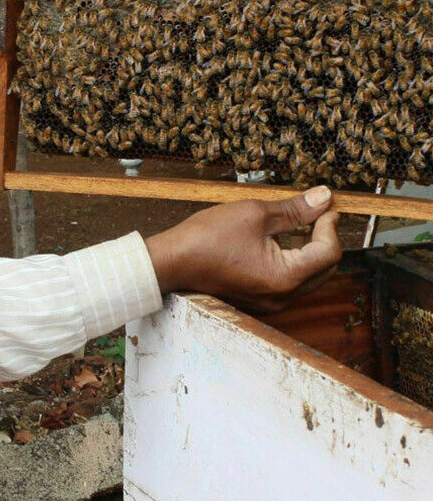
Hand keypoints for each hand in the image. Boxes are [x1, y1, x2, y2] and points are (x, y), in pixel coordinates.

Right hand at [144, 186, 341, 312]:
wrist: (171, 262)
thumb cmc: (207, 239)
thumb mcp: (255, 214)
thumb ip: (295, 209)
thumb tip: (323, 197)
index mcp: (285, 277)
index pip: (328, 252)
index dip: (331, 225)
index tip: (325, 206)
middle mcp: (282, 297)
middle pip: (325, 268)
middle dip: (325, 238)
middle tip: (317, 213)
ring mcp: (270, 302)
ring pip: (309, 276)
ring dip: (310, 250)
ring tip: (299, 225)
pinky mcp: (260, 299)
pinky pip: (290, 282)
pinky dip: (294, 261)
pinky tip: (281, 242)